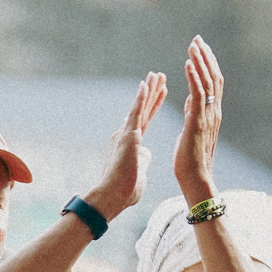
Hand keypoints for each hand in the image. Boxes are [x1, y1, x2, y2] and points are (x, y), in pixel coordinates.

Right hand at [85, 71, 167, 218]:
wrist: (111, 196)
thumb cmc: (124, 192)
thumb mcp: (139, 173)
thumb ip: (142, 161)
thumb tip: (146, 153)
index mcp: (129, 144)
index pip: (145, 120)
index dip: (153, 105)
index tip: (160, 92)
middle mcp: (125, 135)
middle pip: (142, 109)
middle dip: (151, 92)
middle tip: (159, 75)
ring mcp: (125, 134)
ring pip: (140, 107)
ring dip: (148, 90)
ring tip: (156, 75)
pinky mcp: (128, 137)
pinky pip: (136, 114)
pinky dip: (141, 99)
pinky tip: (145, 85)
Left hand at [173, 37, 224, 202]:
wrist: (196, 179)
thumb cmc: (191, 160)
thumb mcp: (192, 132)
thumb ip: (193, 114)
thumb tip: (190, 101)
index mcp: (212, 114)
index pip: (213, 83)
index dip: (207, 64)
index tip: (199, 48)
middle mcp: (214, 112)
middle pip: (213, 77)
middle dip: (205, 56)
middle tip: (197, 39)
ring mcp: (207, 116)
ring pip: (207, 82)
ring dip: (199, 61)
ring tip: (192, 45)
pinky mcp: (197, 122)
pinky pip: (197, 94)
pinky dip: (194, 77)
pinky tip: (188, 63)